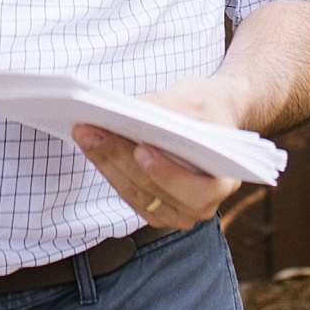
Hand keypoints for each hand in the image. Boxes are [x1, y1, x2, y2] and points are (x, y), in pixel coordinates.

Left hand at [74, 75, 250, 230]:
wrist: (212, 116)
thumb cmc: (209, 107)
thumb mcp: (196, 98)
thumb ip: (168, 108)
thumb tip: (129, 112)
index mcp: (223, 182)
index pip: (192, 186)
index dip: (166, 171)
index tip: (140, 148)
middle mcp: (200, 205)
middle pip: (153, 189)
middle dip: (120, 158)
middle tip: (94, 133)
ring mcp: (175, 211)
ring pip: (134, 192)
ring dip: (107, 163)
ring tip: (87, 135)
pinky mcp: (153, 207)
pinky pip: (127, 191)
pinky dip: (109, 167)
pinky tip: (94, 145)